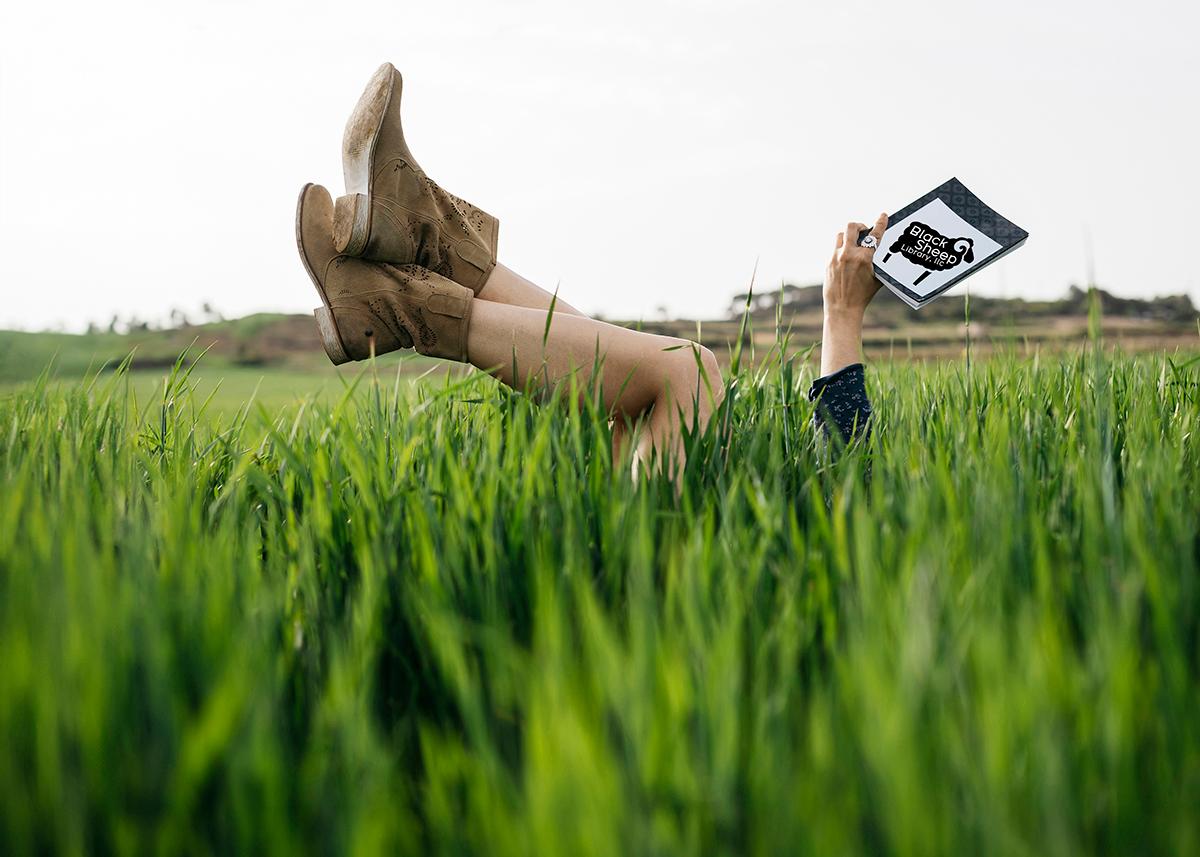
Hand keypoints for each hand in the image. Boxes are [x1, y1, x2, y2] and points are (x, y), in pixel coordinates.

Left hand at [820, 213, 886, 375]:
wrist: (842, 308)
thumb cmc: (863, 295)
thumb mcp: (877, 277)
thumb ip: (879, 262)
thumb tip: (884, 250)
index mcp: (864, 258)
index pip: (875, 234)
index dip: (881, 222)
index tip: (883, 215)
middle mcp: (849, 255)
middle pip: (852, 227)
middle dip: (859, 225)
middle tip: (864, 230)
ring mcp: (836, 258)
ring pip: (840, 235)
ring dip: (848, 236)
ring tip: (854, 242)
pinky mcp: (828, 262)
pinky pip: (835, 248)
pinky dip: (842, 248)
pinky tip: (846, 257)